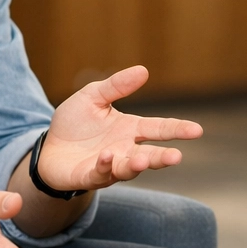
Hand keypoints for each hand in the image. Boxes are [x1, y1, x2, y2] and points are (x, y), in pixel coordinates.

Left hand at [38, 65, 202, 189]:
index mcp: (130, 130)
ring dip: (135, 165)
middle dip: (163, 158)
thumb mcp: (93, 97)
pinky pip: (101, 174)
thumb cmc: (74, 124)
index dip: (177, 129)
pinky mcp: (90, 177)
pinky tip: (107, 156)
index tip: (197, 130)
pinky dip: (105, 166)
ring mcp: (110, 166)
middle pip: (150, 156)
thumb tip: (143, 70)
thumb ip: (116, 86)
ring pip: (128, 169)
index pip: (159, 129)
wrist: (48, 147)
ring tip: (140, 160)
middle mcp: (125, 150)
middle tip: (176, 157)